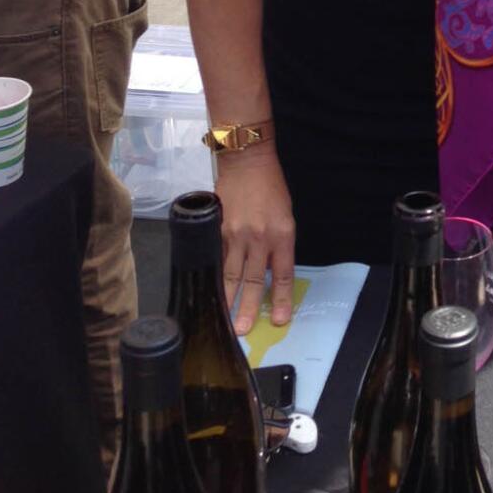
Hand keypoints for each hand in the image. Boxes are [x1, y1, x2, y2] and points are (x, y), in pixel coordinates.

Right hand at [213, 145, 296, 333]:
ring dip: (227, 299)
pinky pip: (214, 258)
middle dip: (249, 308)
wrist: (247, 162)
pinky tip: (206, 291)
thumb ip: (278, 245)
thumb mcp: (286, 216)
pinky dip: (211, 276)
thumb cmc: (271, 188)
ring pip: (229, 274)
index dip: (281, 300)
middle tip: (243, 331)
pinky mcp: (217, 230)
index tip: (281, 320)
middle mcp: (258, 238)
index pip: (282, 275)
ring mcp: (235, 235)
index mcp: (282, 234)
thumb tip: (268, 272)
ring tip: (223, 319)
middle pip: (253, 281)